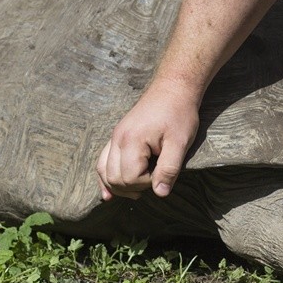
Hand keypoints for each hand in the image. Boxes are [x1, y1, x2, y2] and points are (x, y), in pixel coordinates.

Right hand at [96, 78, 199, 199]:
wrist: (173, 88)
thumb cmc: (179, 114)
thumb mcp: (180, 143)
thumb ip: (169, 169)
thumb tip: (160, 194)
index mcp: (131, 141)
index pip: (130, 178)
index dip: (147, 183)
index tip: (162, 172)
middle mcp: (117, 139)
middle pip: (113, 178)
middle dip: (133, 186)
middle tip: (154, 179)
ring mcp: (114, 136)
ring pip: (103, 171)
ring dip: (118, 186)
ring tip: (137, 192)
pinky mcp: (117, 135)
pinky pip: (103, 161)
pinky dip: (105, 177)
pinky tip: (108, 193)